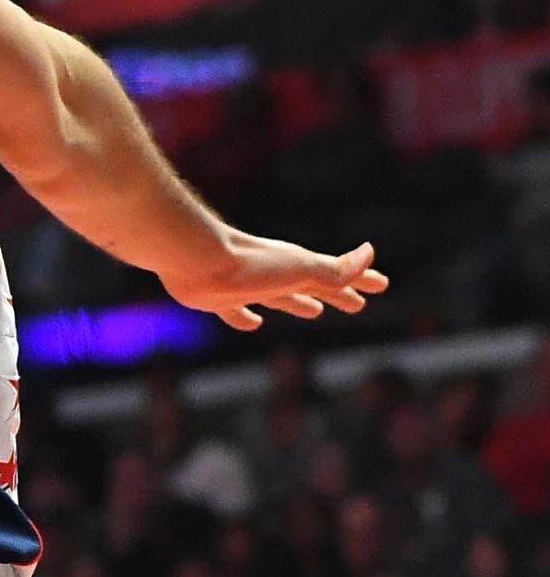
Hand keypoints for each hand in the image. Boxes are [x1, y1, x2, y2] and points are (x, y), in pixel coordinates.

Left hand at [159, 232, 386, 330]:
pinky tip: (252, 323)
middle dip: (335, 294)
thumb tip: (369, 253)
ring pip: (281, 298)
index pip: (337, 277)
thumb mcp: (300, 267)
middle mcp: (274, 276)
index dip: (359, 281)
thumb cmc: (249, 263)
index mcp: (297, 268)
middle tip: (355, 303)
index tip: (381, 285)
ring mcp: (247, 287)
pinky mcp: (219, 300)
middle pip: (313, 287)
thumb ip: (335, 268)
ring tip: (313, 310)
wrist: (194, 260)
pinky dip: (247, 319)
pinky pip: (238, 312)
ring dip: (298, 304)